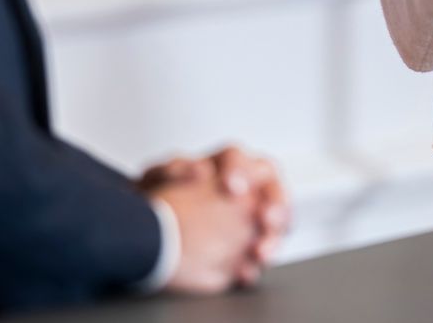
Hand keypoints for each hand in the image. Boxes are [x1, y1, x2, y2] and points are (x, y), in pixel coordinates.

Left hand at [149, 162, 263, 293]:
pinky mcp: (249, 246)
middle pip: (272, 188)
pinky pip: (261, 254)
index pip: (237, 159)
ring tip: (260, 253)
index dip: (239, 171)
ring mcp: (252, 217)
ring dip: (273, 237)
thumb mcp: (158, 179)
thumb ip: (174, 169)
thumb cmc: (161, 198)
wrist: (156, 232)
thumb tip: (198, 170)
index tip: (232, 187)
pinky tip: (245, 273)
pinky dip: (255, 265)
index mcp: (223, 165)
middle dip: (275, 204)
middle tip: (267, 219)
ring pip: (276, 223)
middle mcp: (247, 187)